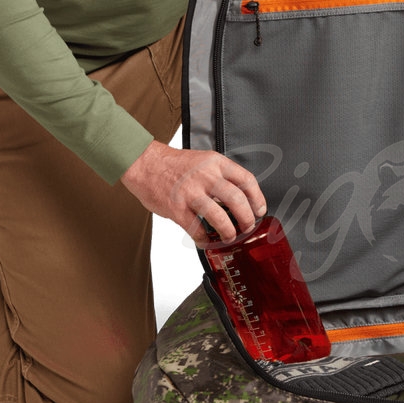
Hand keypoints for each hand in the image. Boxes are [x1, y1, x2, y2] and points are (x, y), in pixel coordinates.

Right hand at [121, 140, 266, 244]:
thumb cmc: (174, 165)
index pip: (246, 180)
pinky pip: (195, 228)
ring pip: (219, 217)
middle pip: (237, 200)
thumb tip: (240, 198)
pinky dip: (203, 239)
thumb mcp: (204, 161)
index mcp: (216, 163)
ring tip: (230, 236)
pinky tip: (205, 241)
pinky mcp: (176, 208)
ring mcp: (191, 193)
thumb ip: (221, 176)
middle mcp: (206, 177)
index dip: (258, 198)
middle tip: (248, 226)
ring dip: (229, 231)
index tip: (260, 210)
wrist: (143, 163)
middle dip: (247, 218)